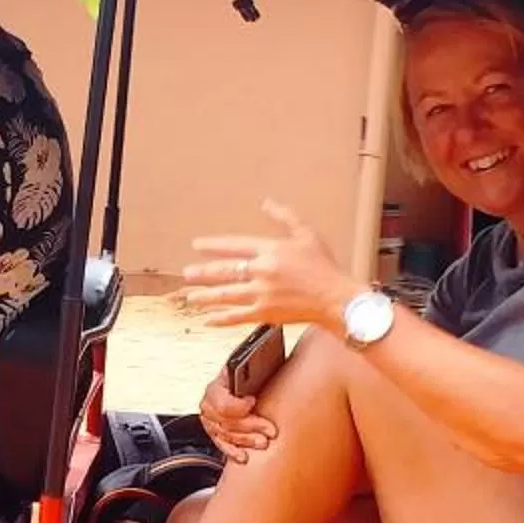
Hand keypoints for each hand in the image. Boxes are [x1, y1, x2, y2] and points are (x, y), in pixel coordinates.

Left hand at [183, 200, 356, 332]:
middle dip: (203, 272)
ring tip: (190, 297)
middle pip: (226, 271)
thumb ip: (285, 217)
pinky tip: (207, 320)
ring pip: (227, 295)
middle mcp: (263, 272)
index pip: (235, 246)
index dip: (214, 245)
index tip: (197, 245)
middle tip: (187, 273)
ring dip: (206, 296)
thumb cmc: (324, 267)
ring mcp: (263, 295)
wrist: (336, 299)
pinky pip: (237, 317)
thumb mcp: (307, 235)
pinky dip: (221, 319)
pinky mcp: (266, 314)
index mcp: (271, 251)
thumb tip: (267, 202)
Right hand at [199, 373, 276, 463]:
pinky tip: (243, 456)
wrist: (245, 382)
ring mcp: (210, 421)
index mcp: (216, 386)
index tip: (253, 401)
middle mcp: (208, 404)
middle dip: (250, 426)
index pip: (221, 402)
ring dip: (246, 440)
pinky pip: (221, 445)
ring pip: (225, 435)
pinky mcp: (215, 433)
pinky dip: (232, 451)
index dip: (238, 405)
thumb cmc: (248, 376)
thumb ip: (251, 374)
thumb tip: (261, 372)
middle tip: (269, 430)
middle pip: (226, 422)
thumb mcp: (249, 369)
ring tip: (263, 442)